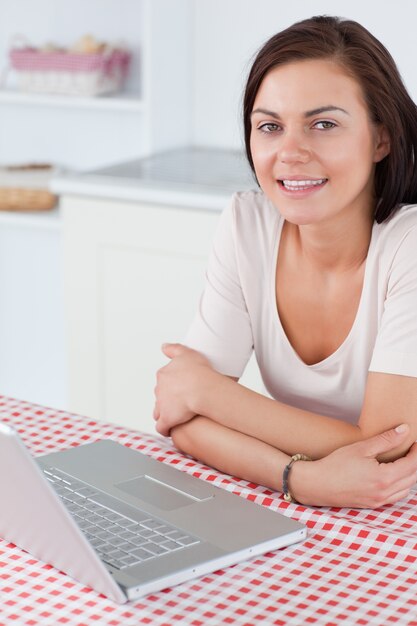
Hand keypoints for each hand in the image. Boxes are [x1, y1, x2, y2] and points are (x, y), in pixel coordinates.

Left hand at [153, 343, 215, 436]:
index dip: (172, 386)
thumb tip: (163, 347)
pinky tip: (172, 430)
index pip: (163, 381)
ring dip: (166, 413)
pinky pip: (162, 428)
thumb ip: (173, 349)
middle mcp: (160, 389)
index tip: (182, 388)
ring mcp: (162, 405)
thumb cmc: (199, 371)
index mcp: (163, 374)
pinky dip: (165, 429)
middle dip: (168, 399)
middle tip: (182, 401)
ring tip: (177, 416)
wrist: (203, 388)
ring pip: (159, 411)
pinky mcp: (167, 419)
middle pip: (161, 396)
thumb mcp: (187, 353)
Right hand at [291, 424, 416, 507]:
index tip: (415, 443)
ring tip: (403, 461)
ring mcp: (379, 501)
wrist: (318, 484)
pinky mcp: (373, 504)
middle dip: (415, 463)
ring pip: (406, 489)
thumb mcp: (361, 448)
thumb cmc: (336, 465)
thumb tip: (404, 430)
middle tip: (411, 449)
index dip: (416, 452)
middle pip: (412, 478)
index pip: (412, 464)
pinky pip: (396, 497)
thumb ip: (386, 439)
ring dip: (409, 475)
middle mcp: (385, 492)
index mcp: (384, 477)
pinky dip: (401, 486)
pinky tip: (393, 476)